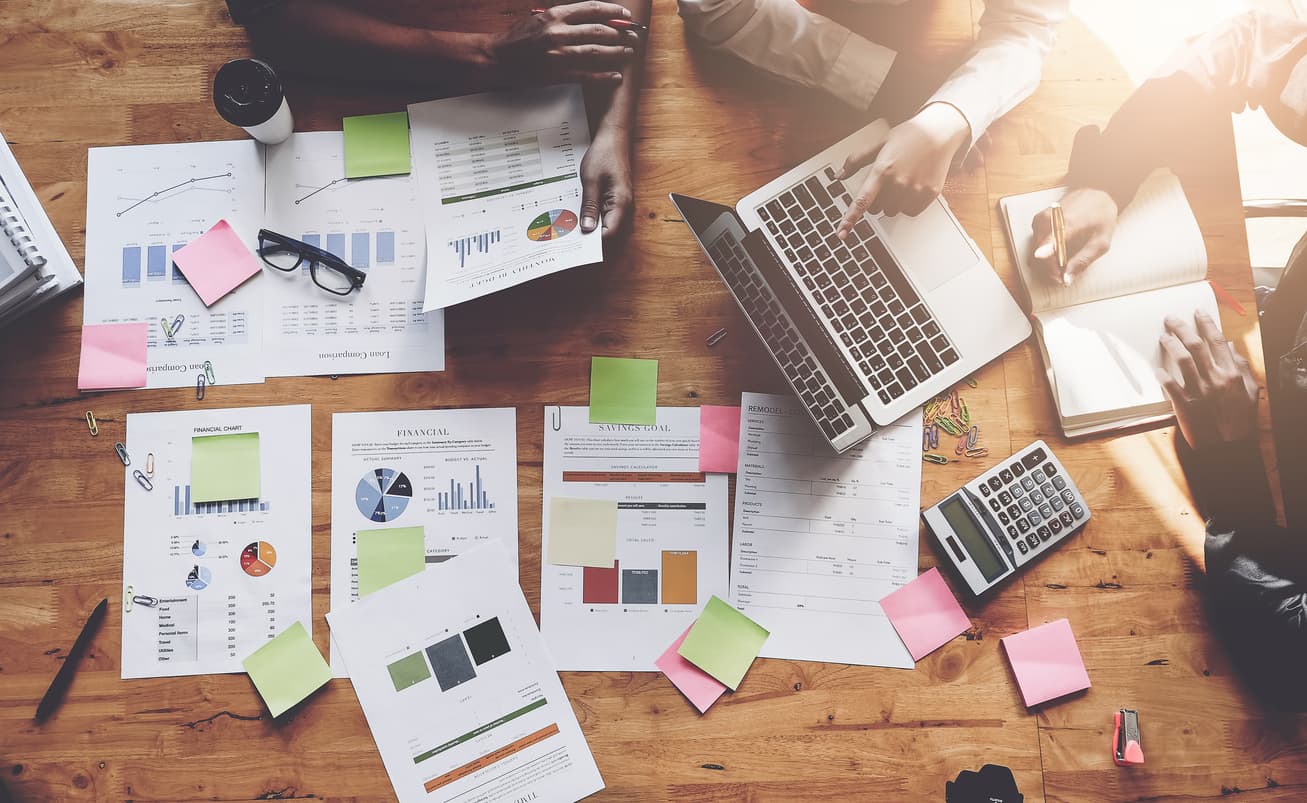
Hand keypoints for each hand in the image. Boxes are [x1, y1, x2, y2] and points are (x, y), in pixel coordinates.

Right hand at [486, 2, 637, 84]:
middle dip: (621, 33)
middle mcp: (558, 32)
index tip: (625, 15)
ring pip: (596, 52)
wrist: (497, 58)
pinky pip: (587, 75)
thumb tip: (591, 18)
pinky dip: (604, 76)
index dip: (612, 12)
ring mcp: (558, 54)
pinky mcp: (557, 74)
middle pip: (599, 31)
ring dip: (617, 52)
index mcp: (555, 15)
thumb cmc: (518, 38)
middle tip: (633, 36)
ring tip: (629, 52)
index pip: (592, 9)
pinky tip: (616, 76)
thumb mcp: (541, 18)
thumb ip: (565, 17)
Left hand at [579, 127, 632, 237]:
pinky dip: (591, 215)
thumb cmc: (605, 153)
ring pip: (605, 224)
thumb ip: (590, 206)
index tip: (574, 243)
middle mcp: (624, 207)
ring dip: (589, 225)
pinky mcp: (614, 199)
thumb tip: (587, 229)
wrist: (614, 136)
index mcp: (621, 203)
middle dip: (589, 235)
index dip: (592, 241)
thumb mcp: (591, 180)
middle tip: (568, 235)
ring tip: (571, 225)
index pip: (609, 233)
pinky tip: (579, 213)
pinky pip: (603, 214)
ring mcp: (620, 203)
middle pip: (608, 231)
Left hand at [836, 103, 970, 236]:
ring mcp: (915, 189)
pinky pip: (910, 212)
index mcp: (883, 169)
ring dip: (892, 202)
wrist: (938, 132)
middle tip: (885, 183)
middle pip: (876, 209)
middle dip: (876, 200)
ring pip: (892, 211)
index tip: (842, 233)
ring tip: (901, 181)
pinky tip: (912, 187)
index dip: (850, 218)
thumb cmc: (908, 136)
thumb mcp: (879, 143)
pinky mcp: (929, 194)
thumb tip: (839, 175)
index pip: (862, 200)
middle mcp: (899, 182)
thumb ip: (856, 160)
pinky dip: (908, 204)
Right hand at [1030, 187, 1118, 286]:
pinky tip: (1057, 250)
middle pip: (1041, 250)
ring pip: (1036, 248)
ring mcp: (1043, 217)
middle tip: (1062, 276)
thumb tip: (1067, 279)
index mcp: (1070, 222)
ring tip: (1061, 264)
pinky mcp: (1038, 219)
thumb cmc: (1101, 217)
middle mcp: (1052, 218)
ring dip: (1046, 260)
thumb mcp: (1101, 242)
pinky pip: (1036, 241)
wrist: (1096, 194)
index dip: (1045, 250)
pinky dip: (1044, 250)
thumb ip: (1084, 261)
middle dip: (1050, 268)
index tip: (1040, 257)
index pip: (1053, 237)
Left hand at [1158, 310, 1258, 450]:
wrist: (1230, 446)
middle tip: (1170, 319)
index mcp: (1232, 373)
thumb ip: (1241, 367)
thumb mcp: (1250, 391)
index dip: (1206, 324)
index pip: (1216, 341)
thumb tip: (1229, 347)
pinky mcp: (1186, 405)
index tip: (1197, 312)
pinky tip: (1156, 369)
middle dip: (1181, 328)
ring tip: (1163, 336)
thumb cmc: (1240, 419)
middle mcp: (1215, 378)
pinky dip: (1163, 376)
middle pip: (1195, 345)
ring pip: (1182, 360)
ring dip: (1171, 345)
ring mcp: (1199, 391)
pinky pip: (1171, 387)